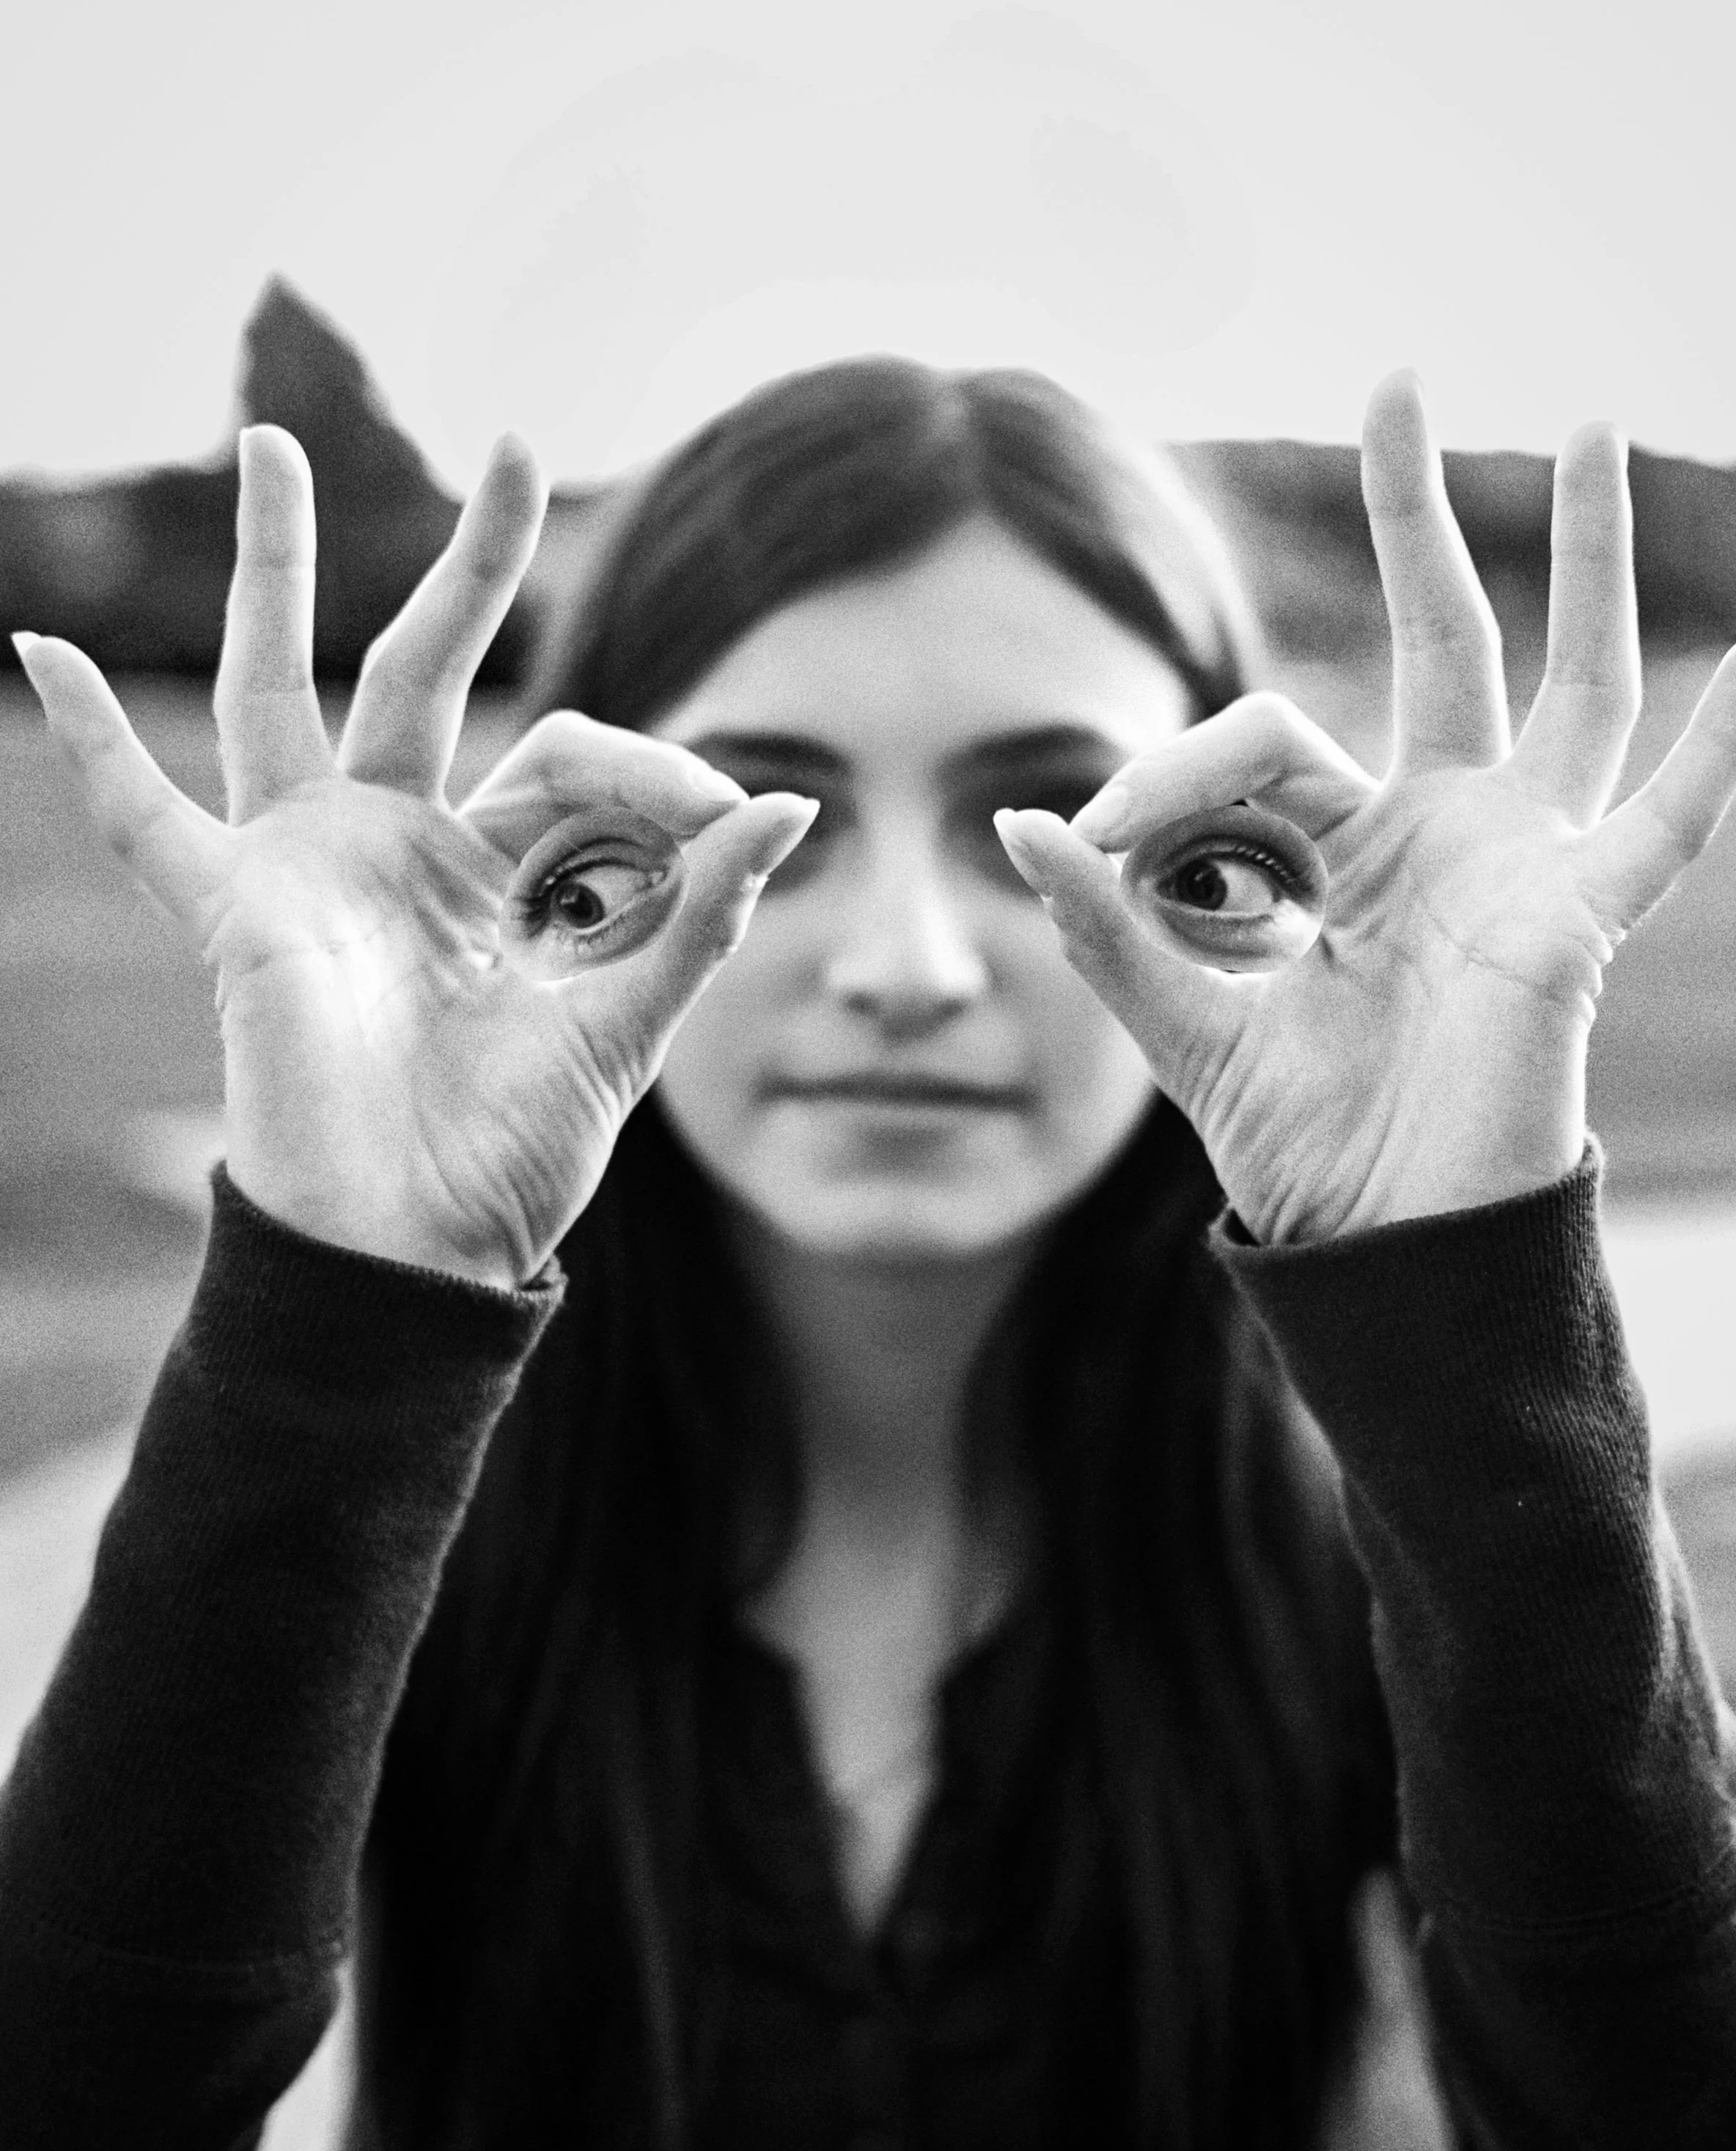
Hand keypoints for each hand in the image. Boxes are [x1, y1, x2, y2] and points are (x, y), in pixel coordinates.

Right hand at [15, 428, 815, 1287]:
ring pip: (280, 686)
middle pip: (425, 668)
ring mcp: (313, 868)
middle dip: (470, 565)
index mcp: (501, 872)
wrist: (422, 1252)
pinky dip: (95, 746)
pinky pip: (147, 819)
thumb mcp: (630, 1024)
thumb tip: (795, 797)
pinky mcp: (240, 913)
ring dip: (276, 571)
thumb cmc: (519, 1155)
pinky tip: (44, 655)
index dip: (659, 765)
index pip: (573, 752)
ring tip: (272, 447)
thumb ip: (701, 913)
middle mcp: (402, 848)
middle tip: (515, 449)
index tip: (734, 816)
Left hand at [996, 374, 1735, 1244]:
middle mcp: (1441, 833)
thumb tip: (1017, 824)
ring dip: (1583, 565)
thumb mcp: (1187, 1027)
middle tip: (1394, 385)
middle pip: (1441, 640)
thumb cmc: (1298, 1148)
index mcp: (1345, 848)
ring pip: (1568, 688)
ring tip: (1591, 432)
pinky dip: (1719, 746)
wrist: (1378, 1250)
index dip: (1171, 773)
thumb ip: (1111, 929)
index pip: (1259, 740)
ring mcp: (1520, 867)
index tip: (1094, 838)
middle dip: (1416, 518)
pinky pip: (1665, 825)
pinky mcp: (1574, 926)